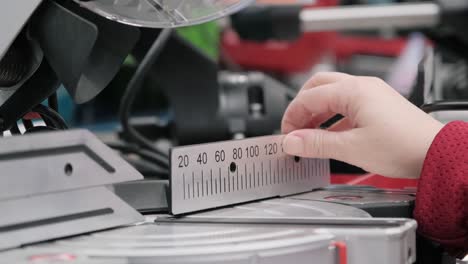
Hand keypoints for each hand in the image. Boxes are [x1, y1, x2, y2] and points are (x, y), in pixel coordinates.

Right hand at [281, 72, 443, 177]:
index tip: (286, 135)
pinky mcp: (377, 105)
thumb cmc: (402, 145)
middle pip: (318, 86)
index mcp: (353, 90)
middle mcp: (361, 86)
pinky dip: (332, 117)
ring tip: (308, 134)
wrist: (434, 153)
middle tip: (294, 128)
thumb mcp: (351, 148)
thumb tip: (291, 142)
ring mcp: (371, 94)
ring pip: (332, 95)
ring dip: (316, 112)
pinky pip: (346, 105)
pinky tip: (329, 135)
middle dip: (302, 107)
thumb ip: (316, 143)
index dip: (292, 116)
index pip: (309, 97)